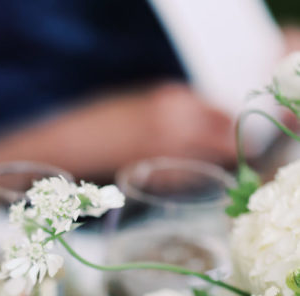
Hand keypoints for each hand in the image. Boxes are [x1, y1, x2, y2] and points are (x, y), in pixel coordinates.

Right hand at [81, 82, 237, 170]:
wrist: (77, 142)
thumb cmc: (107, 120)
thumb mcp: (148, 101)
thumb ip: (179, 110)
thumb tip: (210, 124)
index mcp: (175, 99)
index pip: (223, 114)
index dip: (231, 126)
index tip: (233, 134)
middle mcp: (178, 124)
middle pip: (225, 141)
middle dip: (230, 150)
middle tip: (231, 157)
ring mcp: (167, 153)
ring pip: (208, 163)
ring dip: (210, 166)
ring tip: (201, 168)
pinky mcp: (156, 178)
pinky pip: (185, 181)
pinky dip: (188, 179)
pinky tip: (175, 178)